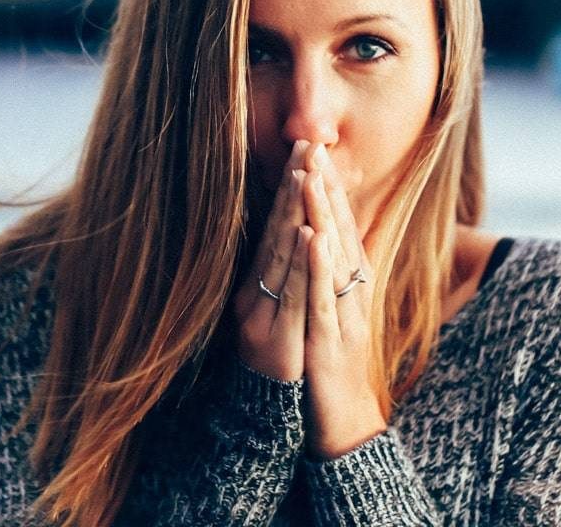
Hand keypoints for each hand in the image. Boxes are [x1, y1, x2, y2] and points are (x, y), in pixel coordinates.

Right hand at [232, 140, 310, 381]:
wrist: (271, 417)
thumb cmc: (282, 359)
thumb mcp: (280, 310)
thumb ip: (285, 271)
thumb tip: (300, 227)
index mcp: (257, 283)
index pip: (275, 225)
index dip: (289, 186)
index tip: (304, 147)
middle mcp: (254, 292)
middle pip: (275, 230)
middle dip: (292, 185)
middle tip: (305, 143)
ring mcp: (262, 314)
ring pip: (280, 254)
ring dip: (292, 211)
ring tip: (304, 172)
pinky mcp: (276, 338)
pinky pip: (291, 293)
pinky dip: (299, 261)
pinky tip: (306, 232)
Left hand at [300, 144, 387, 458]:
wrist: (347, 422)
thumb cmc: (337, 364)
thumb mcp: (335, 309)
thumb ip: (332, 273)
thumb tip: (323, 236)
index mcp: (351, 282)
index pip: (341, 225)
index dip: (330, 187)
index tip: (316, 149)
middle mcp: (352, 291)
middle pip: (339, 231)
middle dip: (326, 187)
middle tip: (313, 145)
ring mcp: (343, 314)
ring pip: (333, 256)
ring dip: (323, 215)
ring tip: (313, 177)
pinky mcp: (329, 340)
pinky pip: (323, 298)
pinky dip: (319, 267)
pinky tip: (313, 240)